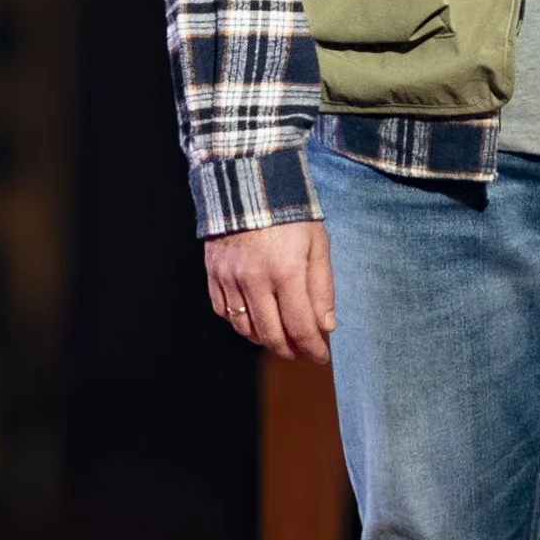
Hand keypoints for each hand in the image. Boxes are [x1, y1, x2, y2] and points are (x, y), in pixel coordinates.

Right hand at [205, 219, 335, 360]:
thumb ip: (322, 287)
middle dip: (290, 351)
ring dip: (265, 340)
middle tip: (303, 353)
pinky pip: (224, 312)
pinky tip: (255, 322)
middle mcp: (255, 279)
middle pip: (271, 334)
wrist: (249, 182)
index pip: (300, 326)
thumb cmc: (292, 213)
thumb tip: (325, 327)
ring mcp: (230, 277)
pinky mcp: (213, 273)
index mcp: (287, 271)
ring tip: (281, 339)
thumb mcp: (318, 244)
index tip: (321, 357)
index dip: (312, 348)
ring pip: (245, 328)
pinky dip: (240, 324)